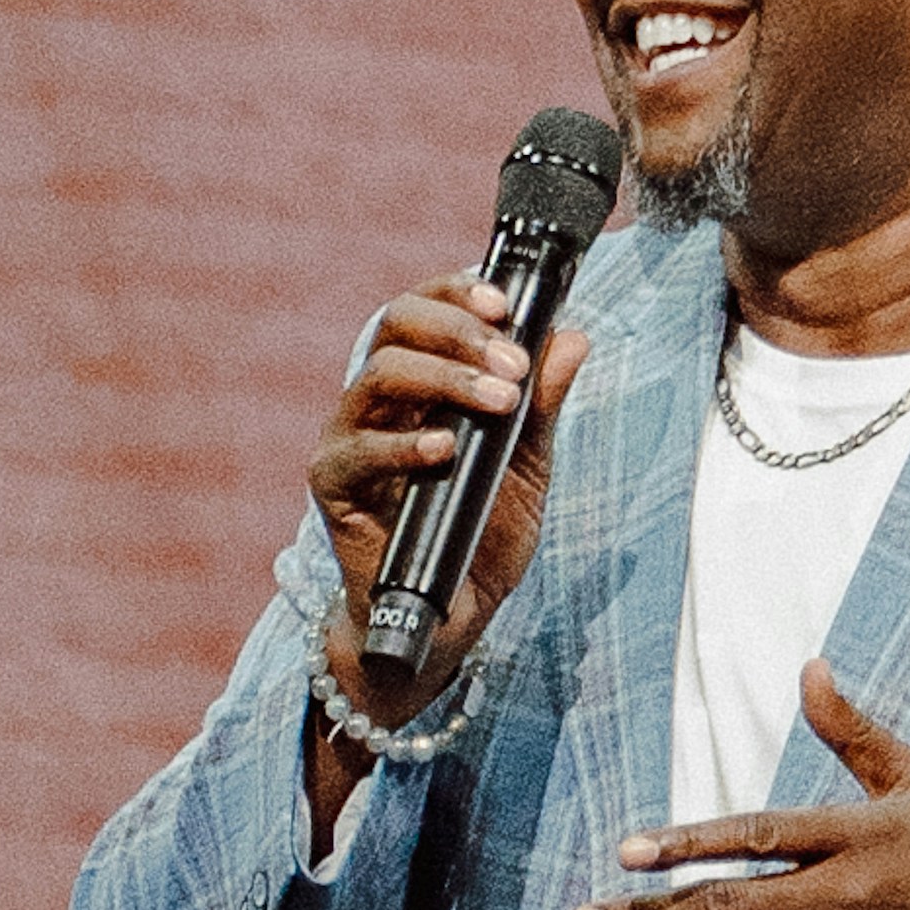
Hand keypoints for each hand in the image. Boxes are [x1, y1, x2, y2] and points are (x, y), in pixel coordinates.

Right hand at [302, 269, 588, 786]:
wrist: (454, 619)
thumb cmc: (483, 535)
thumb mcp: (527, 465)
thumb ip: (542, 404)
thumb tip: (573, 337)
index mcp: (422, 381)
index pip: (426, 308)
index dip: (458, 291)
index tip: (507, 303)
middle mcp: (380, 399)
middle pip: (395, 323)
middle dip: (458, 329)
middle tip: (511, 361)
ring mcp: (352, 438)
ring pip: (378, 374)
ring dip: (445, 377)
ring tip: (497, 402)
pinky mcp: (335, 486)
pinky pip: (357, 450)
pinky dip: (403, 444)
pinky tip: (444, 449)